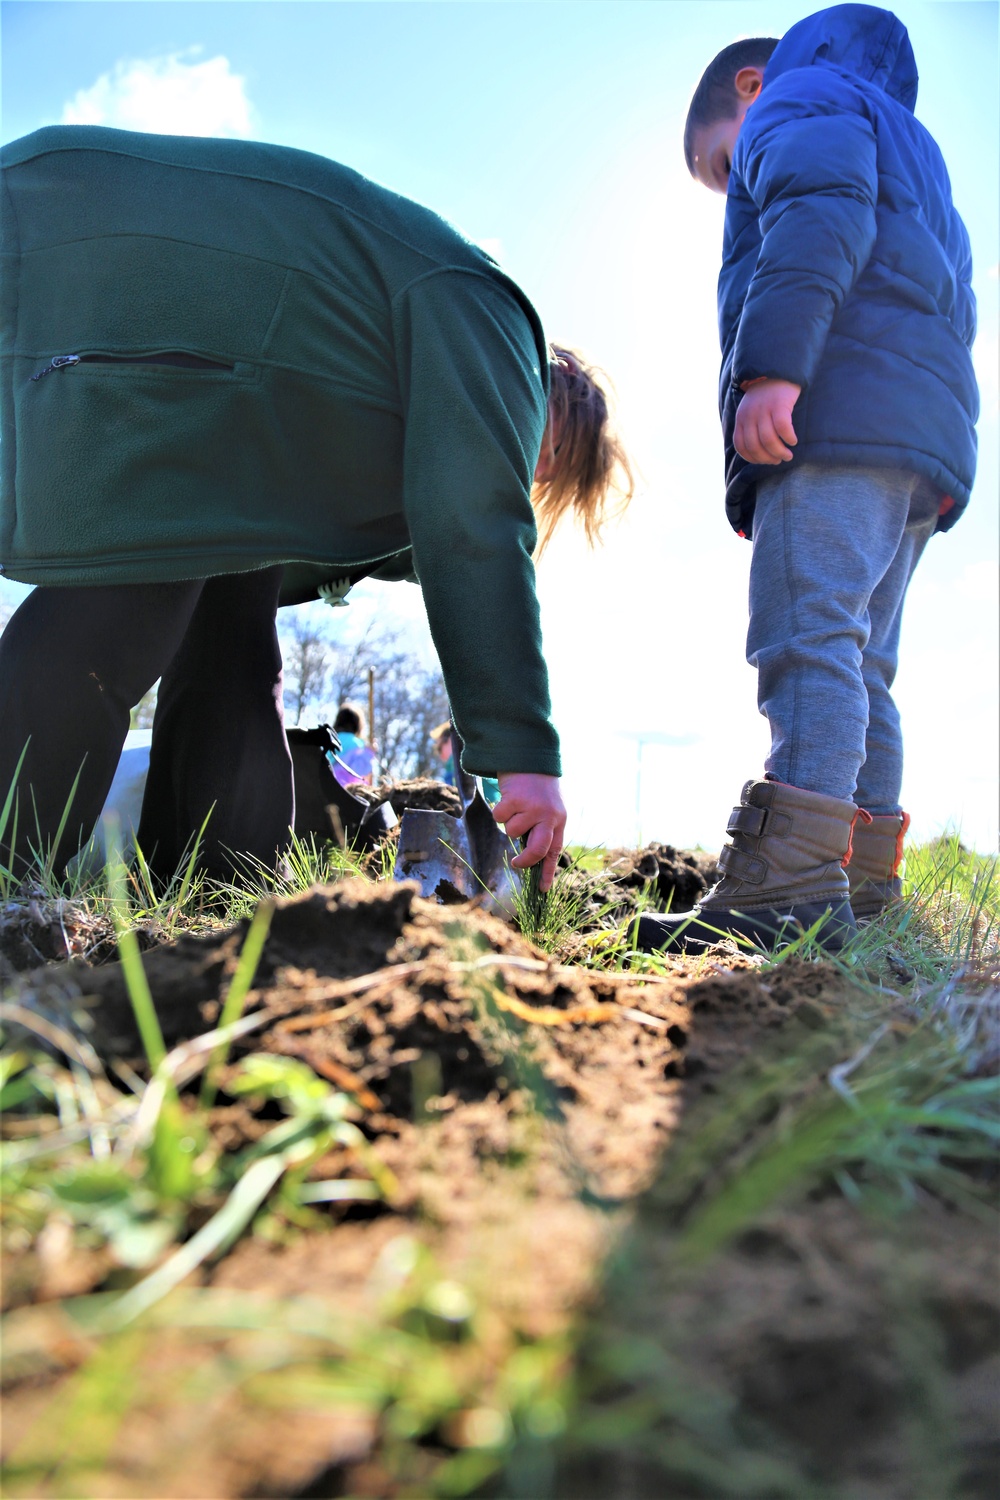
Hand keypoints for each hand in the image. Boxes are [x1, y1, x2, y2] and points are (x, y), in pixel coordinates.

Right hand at [493, 773, 566, 891]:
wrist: (530, 757)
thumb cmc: (537, 788)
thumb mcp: (547, 809)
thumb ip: (542, 830)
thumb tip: (529, 858)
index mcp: (558, 821)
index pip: (554, 852)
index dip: (548, 872)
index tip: (543, 891)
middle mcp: (549, 816)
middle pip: (537, 850)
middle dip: (525, 861)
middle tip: (515, 864)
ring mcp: (533, 808)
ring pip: (512, 833)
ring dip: (508, 822)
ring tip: (515, 806)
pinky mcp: (516, 800)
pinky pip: (500, 818)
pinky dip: (499, 810)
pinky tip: (508, 798)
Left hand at [734, 378, 800, 463]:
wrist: (779, 370)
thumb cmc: (768, 396)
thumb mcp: (752, 410)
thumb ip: (751, 427)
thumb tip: (759, 452)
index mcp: (742, 418)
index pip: (741, 446)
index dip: (753, 458)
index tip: (765, 461)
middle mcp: (750, 414)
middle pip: (755, 446)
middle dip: (767, 458)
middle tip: (779, 460)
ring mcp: (764, 409)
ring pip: (768, 440)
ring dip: (779, 452)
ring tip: (788, 455)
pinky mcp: (779, 404)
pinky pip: (782, 428)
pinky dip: (788, 438)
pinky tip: (793, 441)